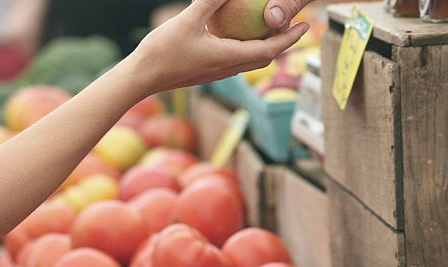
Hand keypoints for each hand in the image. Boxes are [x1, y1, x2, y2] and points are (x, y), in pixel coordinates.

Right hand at [123, 0, 309, 94]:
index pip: (271, 49)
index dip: (291, 38)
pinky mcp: (209, 73)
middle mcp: (229, 69)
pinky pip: (236, 60)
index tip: (305, 25)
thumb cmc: (162, 51)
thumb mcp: (188, 20)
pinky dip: (247, 48)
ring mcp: (219, 73)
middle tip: (293, 26)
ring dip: (266, 46)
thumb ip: (211, 1)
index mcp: (230, 57)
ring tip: (270, 29)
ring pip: (251, 60)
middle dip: (283, 42)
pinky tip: (238, 35)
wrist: (142, 78)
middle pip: (266, 57)